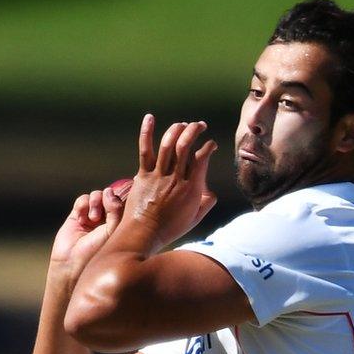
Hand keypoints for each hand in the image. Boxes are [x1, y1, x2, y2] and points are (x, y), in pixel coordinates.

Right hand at [49, 183, 125, 279]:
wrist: (73, 264)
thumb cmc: (98, 252)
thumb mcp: (113, 230)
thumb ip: (116, 210)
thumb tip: (109, 190)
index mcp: (123, 224)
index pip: (128, 204)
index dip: (128, 195)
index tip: (128, 191)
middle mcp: (109, 219)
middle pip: (113, 196)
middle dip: (110, 198)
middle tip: (108, 207)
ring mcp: (93, 217)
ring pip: (98, 195)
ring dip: (96, 201)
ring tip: (94, 218)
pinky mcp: (78, 215)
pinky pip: (83, 199)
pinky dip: (84, 204)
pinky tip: (82, 219)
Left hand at [121, 114, 217, 251]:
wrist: (144, 235)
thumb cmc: (170, 229)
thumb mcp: (195, 219)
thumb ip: (206, 203)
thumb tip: (211, 191)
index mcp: (191, 189)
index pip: (202, 158)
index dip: (208, 147)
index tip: (210, 144)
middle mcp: (176, 179)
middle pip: (186, 146)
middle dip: (194, 130)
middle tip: (199, 125)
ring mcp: (158, 176)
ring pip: (168, 145)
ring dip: (177, 129)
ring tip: (183, 124)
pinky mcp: (142, 176)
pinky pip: (145, 150)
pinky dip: (147, 132)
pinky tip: (150, 118)